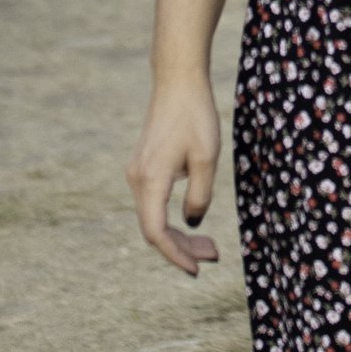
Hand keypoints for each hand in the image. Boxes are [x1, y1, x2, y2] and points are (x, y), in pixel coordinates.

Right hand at [129, 75, 222, 279]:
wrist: (177, 81)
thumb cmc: (195, 116)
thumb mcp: (206, 158)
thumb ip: (199, 196)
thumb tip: (191, 223)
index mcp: (150, 180)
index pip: (156, 232)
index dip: (175, 255)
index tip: (197, 270)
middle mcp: (137, 180)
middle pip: (154, 229)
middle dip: (182, 248)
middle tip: (213, 256)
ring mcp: (138, 174)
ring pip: (154, 217)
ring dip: (179, 235)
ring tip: (209, 246)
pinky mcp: (144, 168)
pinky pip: (155, 203)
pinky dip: (173, 218)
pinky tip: (193, 223)